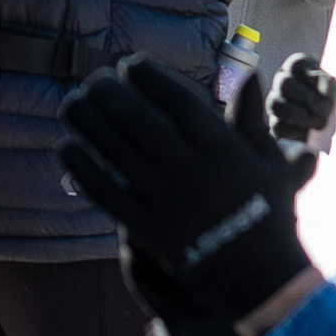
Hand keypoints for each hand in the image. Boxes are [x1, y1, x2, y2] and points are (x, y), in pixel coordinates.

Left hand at [58, 58, 314, 335]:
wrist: (254, 272)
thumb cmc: (265, 208)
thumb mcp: (270, 159)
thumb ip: (253, 117)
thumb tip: (252, 72)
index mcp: (222, 150)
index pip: (180, 103)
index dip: (152, 78)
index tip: (131, 63)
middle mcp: (189, 171)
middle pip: (141, 124)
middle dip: (112, 96)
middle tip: (94, 79)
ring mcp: (165, 200)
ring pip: (118, 154)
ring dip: (90, 125)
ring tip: (72, 103)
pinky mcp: (146, 227)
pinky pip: (107, 194)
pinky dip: (83, 170)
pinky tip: (65, 148)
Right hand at [264, 53, 335, 145]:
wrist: (329, 126)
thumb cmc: (330, 101)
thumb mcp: (334, 90)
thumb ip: (327, 83)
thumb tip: (317, 77)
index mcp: (296, 67)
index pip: (295, 65)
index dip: (314, 78)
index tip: (330, 91)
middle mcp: (281, 81)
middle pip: (284, 83)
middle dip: (309, 98)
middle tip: (325, 110)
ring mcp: (274, 103)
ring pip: (276, 105)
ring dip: (301, 116)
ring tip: (319, 122)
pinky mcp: (274, 125)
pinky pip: (277, 127)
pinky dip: (295, 131)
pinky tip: (308, 132)